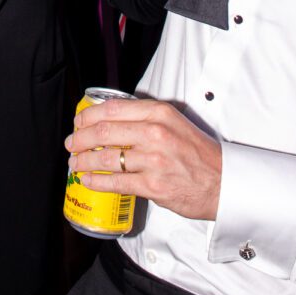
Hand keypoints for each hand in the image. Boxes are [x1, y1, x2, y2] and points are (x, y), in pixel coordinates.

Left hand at [66, 96, 221, 219]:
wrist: (223, 182)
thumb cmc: (198, 154)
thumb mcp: (174, 123)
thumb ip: (146, 119)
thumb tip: (112, 121)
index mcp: (159, 113)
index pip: (113, 109)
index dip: (88, 116)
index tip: (78, 121)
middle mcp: (155, 133)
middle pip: (104, 131)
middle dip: (80, 138)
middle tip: (71, 144)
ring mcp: (153, 160)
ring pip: (106, 158)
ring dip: (83, 161)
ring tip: (75, 163)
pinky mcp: (152, 185)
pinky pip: (115, 182)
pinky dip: (95, 181)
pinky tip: (87, 180)